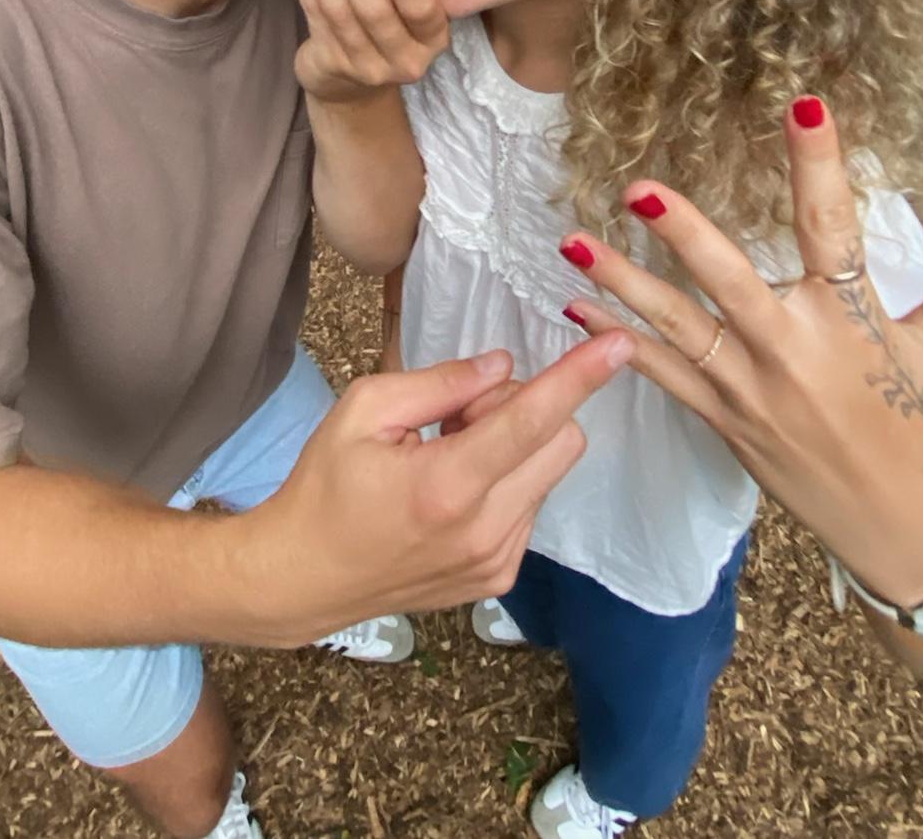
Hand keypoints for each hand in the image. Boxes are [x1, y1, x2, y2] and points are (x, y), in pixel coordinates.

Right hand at [243, 334, 632, 640]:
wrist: (301, 579)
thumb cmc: (323, 487)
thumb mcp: (363, 410)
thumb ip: (439, 383)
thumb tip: (502, 366)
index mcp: (448, 485)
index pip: (533, 418)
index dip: (580, 375)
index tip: (621, 344)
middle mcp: (485, 530)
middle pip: (562, 441)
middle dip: (525, 408)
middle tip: (458, 412)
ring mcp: (497, 561)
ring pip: (549, 472)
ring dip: (515, 447)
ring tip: (447, 453)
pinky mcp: (499, 577)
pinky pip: (531, 505)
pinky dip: (506, 481)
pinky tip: (452, 487)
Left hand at [284, 0, 448, 103]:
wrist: (354, 84)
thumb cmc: (388, 25)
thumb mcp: (408, 6)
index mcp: (434, 36)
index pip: (420, 6)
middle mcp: (406, 57)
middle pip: (373, 9)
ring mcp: (367, 67)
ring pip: (337, 11)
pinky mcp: (332, 64)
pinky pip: (313, 13)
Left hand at [559, 97, 922, 608]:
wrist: (903, 537)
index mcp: (852, 322)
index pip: (836, 228)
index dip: (819, 168)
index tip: (802, 110)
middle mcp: (794, 353)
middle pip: (732, 283)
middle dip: (685, 234)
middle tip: (638, 187)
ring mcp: (751, 391)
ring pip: (679, 330)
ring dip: (624, 286)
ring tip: (573, 242)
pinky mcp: (725, 420)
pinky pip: (664, 377)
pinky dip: (620, 344)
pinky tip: (578, 308)